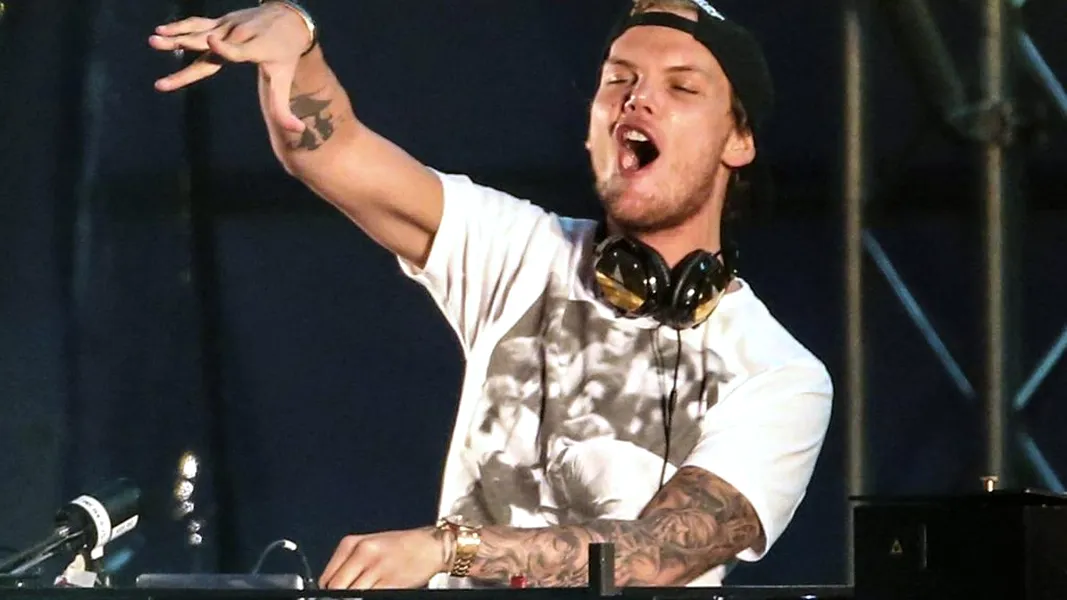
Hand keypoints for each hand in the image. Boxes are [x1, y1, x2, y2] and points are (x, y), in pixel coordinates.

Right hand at [148, 3, 312, 131]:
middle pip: (208, 41)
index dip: (226, 47)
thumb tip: (298, 130)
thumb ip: (284, 108)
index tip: (212, 42)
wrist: (288, 21)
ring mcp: (228, 27)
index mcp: (256, 50)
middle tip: (159, 43)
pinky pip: (199, 23)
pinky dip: (181, 26)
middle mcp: (239, 36)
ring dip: (176, 34)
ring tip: (154, 38)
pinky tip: (162, 29)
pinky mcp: (222, 21)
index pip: (239, 50)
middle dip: (185, 42)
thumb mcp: (284, 80)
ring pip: (199, 31)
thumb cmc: (284, 56)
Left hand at [319, 527, 447, 589]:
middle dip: (340, 595)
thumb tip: (332, 585)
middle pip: (336, 588)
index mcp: (352, 543)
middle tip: (348, 595)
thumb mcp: (369, 546)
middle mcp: (363, 552)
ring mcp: (377, 568)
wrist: (431, 545)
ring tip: (364, 592)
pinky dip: (370, 597)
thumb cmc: (402, 545)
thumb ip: (348, 563)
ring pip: (352, 594)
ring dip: (355, 596)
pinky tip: (376, 591)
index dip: (328, 590)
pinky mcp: (391, 582)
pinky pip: (371, 597)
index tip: (333, 594)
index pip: (326, 577)